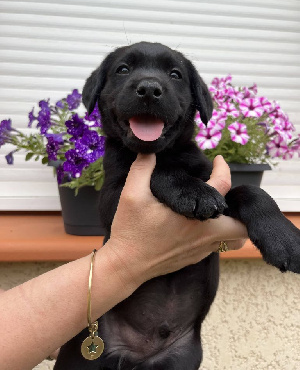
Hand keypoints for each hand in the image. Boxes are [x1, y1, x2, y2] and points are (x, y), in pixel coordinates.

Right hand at [106, 154, 246, 288]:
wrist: (125, 266)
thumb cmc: (131, 231)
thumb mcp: (132, 195)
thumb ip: (142, 168)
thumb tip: (150, 149)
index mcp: (197, 216)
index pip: (223, 187)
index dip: (224, 168)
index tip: (218, 160)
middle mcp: (206, 236)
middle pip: (242, 227)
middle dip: (241, 211)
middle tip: (223, 195)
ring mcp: (201, 251)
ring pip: (232, 239)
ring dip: (230, 224)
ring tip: (214, 208)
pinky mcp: (194, 259)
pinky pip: (215, 246)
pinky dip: (216, 234)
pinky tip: (198, 225)